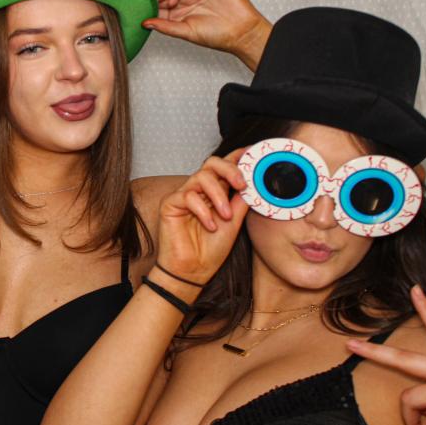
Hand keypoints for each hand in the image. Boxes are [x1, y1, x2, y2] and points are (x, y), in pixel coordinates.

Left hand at [147, 0, 270, 69]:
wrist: (241, 32)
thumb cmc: (217, 36)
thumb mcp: (186, 32)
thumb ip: (166, 27)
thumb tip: (145, 23)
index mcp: (178, 16)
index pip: (159, 9)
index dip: (149, 9)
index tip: (137, 13)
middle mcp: (185, 3)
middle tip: (142, 3)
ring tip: (158, 3)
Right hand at [155, 151, 248, 284]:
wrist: (194, 271)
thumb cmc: (211, 250)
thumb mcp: (234, 223)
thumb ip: (241, 201)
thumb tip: (255, 182)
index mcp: (215, 192)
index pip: (225, 168)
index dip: (238, 156)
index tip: (253, 152)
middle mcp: (199, 190)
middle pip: (212, 164)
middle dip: (229, 169)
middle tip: (242, 184)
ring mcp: (184, 195)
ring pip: (201, 176)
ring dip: (218, 195)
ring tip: (225, 216)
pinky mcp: (170, 204)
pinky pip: (187, 195)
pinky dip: (202, 210)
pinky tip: (210, 225)